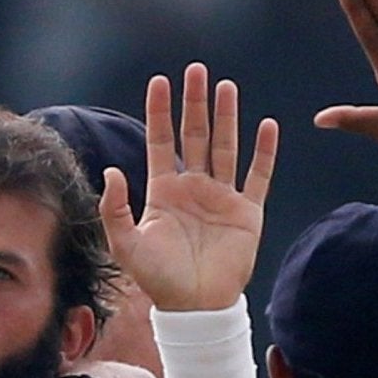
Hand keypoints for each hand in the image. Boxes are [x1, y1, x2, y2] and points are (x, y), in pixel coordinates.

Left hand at [100, 63, 277, 312]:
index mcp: (164, 192)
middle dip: (195, 103)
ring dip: (227, 116)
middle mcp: (193, 188)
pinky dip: (264, 152)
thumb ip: (114, 209)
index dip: (159, 112)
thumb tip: (111, 171)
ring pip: (225, 147)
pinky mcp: (247, 211)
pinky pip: (258, 176)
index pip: (161, 141)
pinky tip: (266, 126)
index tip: (160, 81)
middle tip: (196, 70)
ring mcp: (222, 197)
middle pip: (195, 135)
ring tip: (226, 86)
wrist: (195, 306)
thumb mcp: (126, 245)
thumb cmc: (158, 279)